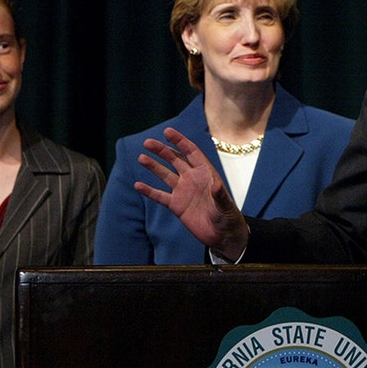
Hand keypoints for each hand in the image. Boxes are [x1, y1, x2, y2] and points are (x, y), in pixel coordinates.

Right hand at [134, 127, 249, 260]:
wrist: (222, 236)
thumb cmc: (228, 217)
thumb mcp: (225, 206)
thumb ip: (220, 196)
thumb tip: (216, 185)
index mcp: (205, 173)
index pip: (191, 152)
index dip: (179, 141)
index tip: (167, 132)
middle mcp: (192, 179)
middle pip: (174, 160)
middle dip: (162, 150)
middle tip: (147, 143)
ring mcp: (183, 191)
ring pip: (165, 174)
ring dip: (153, 166)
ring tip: (141, 158)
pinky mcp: (176, 205)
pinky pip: (160, 196)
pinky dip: (149, 191)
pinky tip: (138, 185)